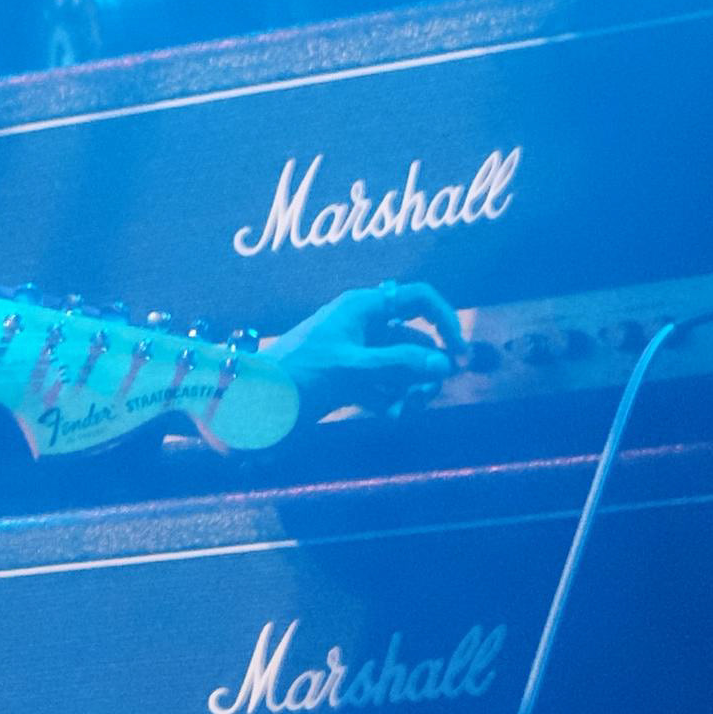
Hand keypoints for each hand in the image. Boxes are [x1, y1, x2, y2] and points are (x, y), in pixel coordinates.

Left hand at [257, 278, 466, 413]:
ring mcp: (358, 354)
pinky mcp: (350, 380)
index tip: (459, 355)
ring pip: (403, 367)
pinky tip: (389, 415)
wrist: (253, 406)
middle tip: (424, 396)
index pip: (419, 298)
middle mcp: (364, 326)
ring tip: (402, 410)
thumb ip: (400, 363)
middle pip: (417, 340)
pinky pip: (386, 385)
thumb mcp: (353, 368)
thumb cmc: (298, 375)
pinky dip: (392, 399)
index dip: (445, 321)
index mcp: (362, 307)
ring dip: (411, 389)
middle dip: (425, 369)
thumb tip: (445, 363)